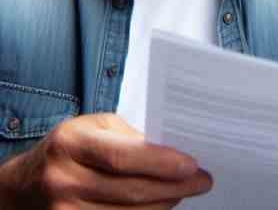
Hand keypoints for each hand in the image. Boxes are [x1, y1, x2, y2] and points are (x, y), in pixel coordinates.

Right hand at [0, 112, 211, 208]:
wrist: (23, 186)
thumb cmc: (68, 147)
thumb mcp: (94, 127)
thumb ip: (129, 137)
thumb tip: (171, 154)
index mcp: (72, 142)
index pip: (123, 156)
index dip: (161, 163)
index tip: (193, 166)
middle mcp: (64, 179)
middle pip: (130, 191)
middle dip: (174, 188)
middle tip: (203, 181)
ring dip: (164, 205)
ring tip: (185, 192)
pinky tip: (161, 206)